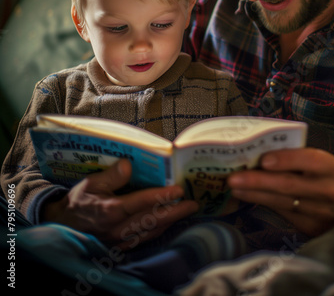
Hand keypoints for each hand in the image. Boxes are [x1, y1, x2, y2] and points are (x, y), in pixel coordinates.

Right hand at [42, 159, 198, 249]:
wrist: (63, 225)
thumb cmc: (79, 201)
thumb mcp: (91, 183)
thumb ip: (111, 176)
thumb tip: (128, 165)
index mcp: (110, 211)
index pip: (141, 203)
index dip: (161, 196)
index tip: (178, 190)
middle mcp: (118, 228)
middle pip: (152, 220)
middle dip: (175, 212)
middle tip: (193, 204)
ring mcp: (120, 239)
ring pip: (151, 230)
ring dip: (170, 221)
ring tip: (186, 211)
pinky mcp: (121, 245)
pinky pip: (144, 238)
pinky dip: (159, 229)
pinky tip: (169, 222)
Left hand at [228, 148, 333, 236]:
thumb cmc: (327, 178)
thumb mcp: (322, 164)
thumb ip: (298, 157)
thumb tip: (261, 151)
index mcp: (330, 167)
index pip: (309, 160)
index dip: (287, 159)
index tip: (264, 160)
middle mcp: (326, 189)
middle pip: (289, 185)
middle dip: (258, 180)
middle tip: (234, 178)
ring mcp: (318, 211)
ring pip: (281, 201)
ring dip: (254, 193)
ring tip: (233, 187)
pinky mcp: (308, 226)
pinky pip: (281, 212)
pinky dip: (260, 203)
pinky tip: (244, 196)